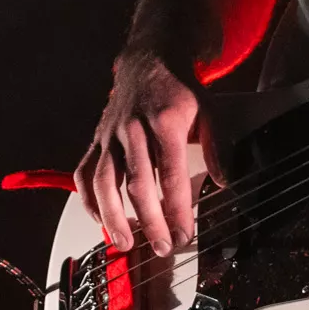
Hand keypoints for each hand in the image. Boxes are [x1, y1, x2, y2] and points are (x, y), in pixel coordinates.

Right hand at [74, 51, 199, 257]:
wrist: (148, 63)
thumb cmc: (179, 92)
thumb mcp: (209, 110)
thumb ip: (218, 146)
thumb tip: (224, 181)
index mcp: (165, 121)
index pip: (171, 174)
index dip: (178, 208)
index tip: (185, 234)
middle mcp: (133, 128)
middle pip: (137, 182)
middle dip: (149, 219)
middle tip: (162, 246)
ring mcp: (111, 135)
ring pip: (104, 180)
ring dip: (112, 215)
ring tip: (125, 242)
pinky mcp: (97, 140)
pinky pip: (84, 172)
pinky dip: (88, 199)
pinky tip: (100, 219)